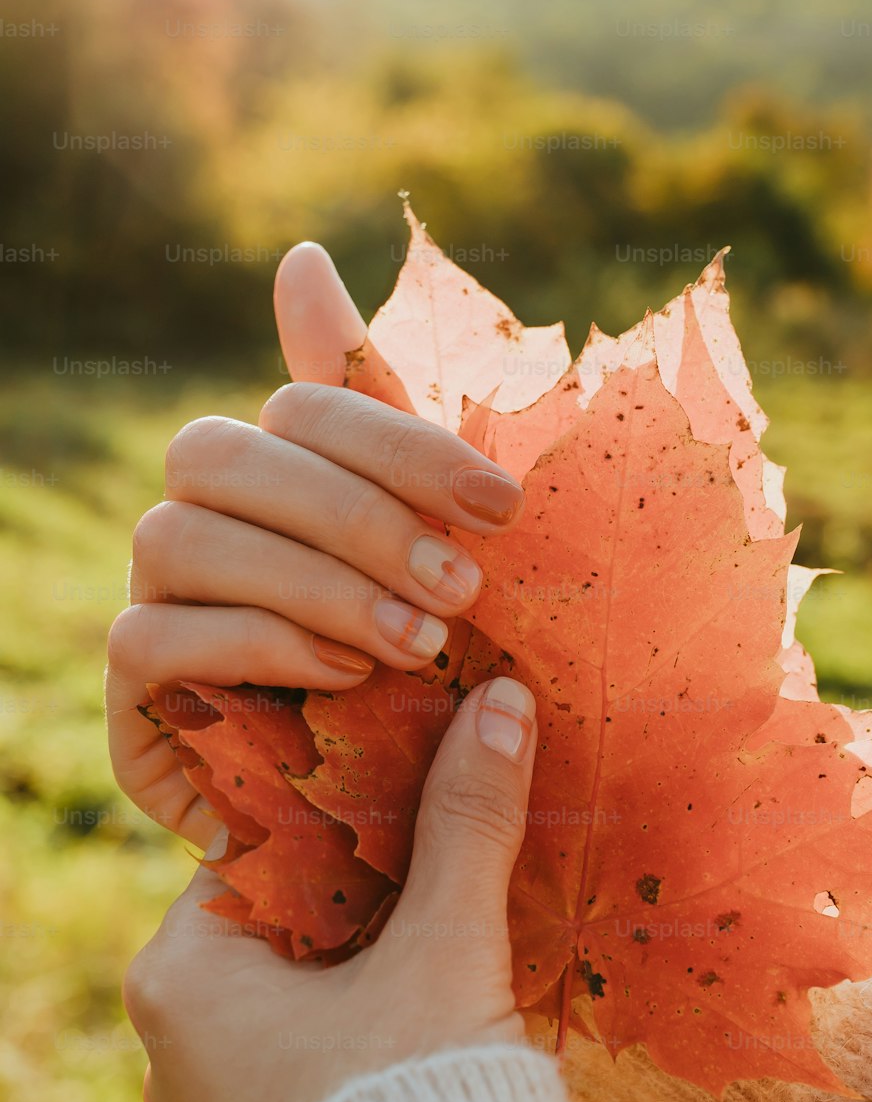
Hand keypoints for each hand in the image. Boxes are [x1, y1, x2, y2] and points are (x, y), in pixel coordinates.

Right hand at [106, 243, 524, 845]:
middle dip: (352, 511)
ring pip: (175, 535)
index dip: (398, 436)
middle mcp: (204, 531)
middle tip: (461, 589)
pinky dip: (251, 648)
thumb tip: (300, 257)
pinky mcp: (136, 704)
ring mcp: (158, 610)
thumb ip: (380, 419)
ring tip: (410, 645)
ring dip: (307, 580)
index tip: (506, 504)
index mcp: (281, 486)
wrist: (406, 844)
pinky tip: (339, 678)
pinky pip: (147, 642)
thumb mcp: (442, 557)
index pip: (300, 402)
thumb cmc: (435, 680)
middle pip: (217, 450)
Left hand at [122, 672, 537, 1101]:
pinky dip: (380, 997)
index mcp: (183, 972)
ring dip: (388, 935)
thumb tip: (504, 699)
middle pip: (294, 905)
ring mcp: (224, 1093)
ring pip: (315, 971)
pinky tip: (449, 972)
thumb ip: (468, 821)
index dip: (351, 797)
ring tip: (464, 891)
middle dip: (378, 870)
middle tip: (456, 815)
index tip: (419, 756)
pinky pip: (324, 1031)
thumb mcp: (444, 951)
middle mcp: (181, 1033)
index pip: (267, 842)